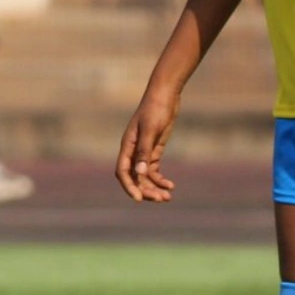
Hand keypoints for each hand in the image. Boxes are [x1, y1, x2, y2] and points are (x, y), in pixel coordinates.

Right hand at [115, 86, 179, 201]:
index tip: (139, 199)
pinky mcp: (154, 150)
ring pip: (145, 177)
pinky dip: (161, 179)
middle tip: (160, 199)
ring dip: (155, 188)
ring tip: (168, 197)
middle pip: (135, 177)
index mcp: (127, 146)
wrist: (166, 95)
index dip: (129, 186)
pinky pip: (154, 170)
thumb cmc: (156, 109)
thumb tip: (140, 173)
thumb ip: (144, 152)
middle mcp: (133, 151)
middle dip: (146, 190)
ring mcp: (144, 151)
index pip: (123, 172)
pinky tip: (171, 186)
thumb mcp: (151, 130)